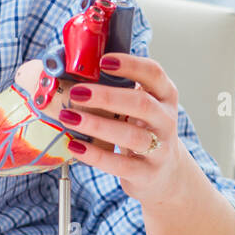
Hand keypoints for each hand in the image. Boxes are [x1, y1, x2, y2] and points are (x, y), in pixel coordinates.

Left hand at [60, 52, 194, 209]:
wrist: (165, 173)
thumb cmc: (143, 129)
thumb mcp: (141, 106)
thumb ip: (120, 88)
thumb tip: (78, 67)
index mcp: (164, 96)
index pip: (153, 73)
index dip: (130, 64)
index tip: (103, 61)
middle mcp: (166, 120)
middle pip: (141, 104)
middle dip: (107, 97)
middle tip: (77, 92)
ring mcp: (160, 148)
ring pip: (130, 135)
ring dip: (96, 125)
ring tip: (68, 117)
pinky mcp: (147, 173)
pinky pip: (120, 164)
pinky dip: (95, 155)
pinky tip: (74, 146)